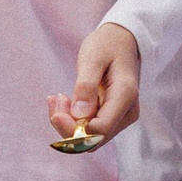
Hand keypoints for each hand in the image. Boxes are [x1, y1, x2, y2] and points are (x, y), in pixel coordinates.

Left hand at [47, 22, 140, 139]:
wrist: (121, 41)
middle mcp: (126, 113)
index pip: (100, 129)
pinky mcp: (111, 118)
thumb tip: (79, 116)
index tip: (56, 108)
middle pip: (93, 139)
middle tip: (55, 99)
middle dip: (67, 126)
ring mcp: (120, 118)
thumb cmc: (107, 45)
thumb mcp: (93, 58)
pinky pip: (88, 129)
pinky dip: (71, 119)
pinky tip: (63, 100)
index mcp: (125, 96)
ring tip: (57, 98)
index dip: (73, 128)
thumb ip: (86, 86)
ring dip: (67, 122)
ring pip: (89, 138)